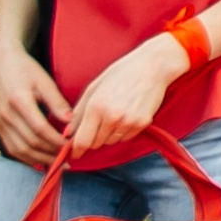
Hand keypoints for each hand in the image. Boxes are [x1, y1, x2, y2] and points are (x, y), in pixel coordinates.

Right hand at [0, 44, 73, 168]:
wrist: (3, 66)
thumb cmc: (28, 71)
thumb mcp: (45, 81)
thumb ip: (57, 102)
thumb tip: (70, 122)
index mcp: (19, 101)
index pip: (40, 128)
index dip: (56, 141)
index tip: (72, 146)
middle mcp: (7, 115)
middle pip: (30, 142)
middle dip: (51, 153)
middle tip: (69, 158)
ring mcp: (1, 123)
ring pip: (20, 150)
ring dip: (40, 159)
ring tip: (59, 163)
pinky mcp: (0, 128)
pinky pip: (13, 149)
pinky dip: (27, 159)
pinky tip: (42, 162)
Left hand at [63, 33, 187, 155]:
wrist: (152, 66)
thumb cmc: (121, 73)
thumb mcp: (94, 88)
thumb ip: (78, 112)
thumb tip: (68, 133)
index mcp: (96, 106)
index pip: (82, 140)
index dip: (76, 150)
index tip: (75, 153)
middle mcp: (112, 116)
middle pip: (96, 144)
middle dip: (93, 138)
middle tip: (98, 123)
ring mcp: (128, 121)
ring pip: (111, 142)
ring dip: (108, 134)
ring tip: (114, 114)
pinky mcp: (142, 123)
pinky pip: (126, 138)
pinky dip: (122, 131)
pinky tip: (126, 115)